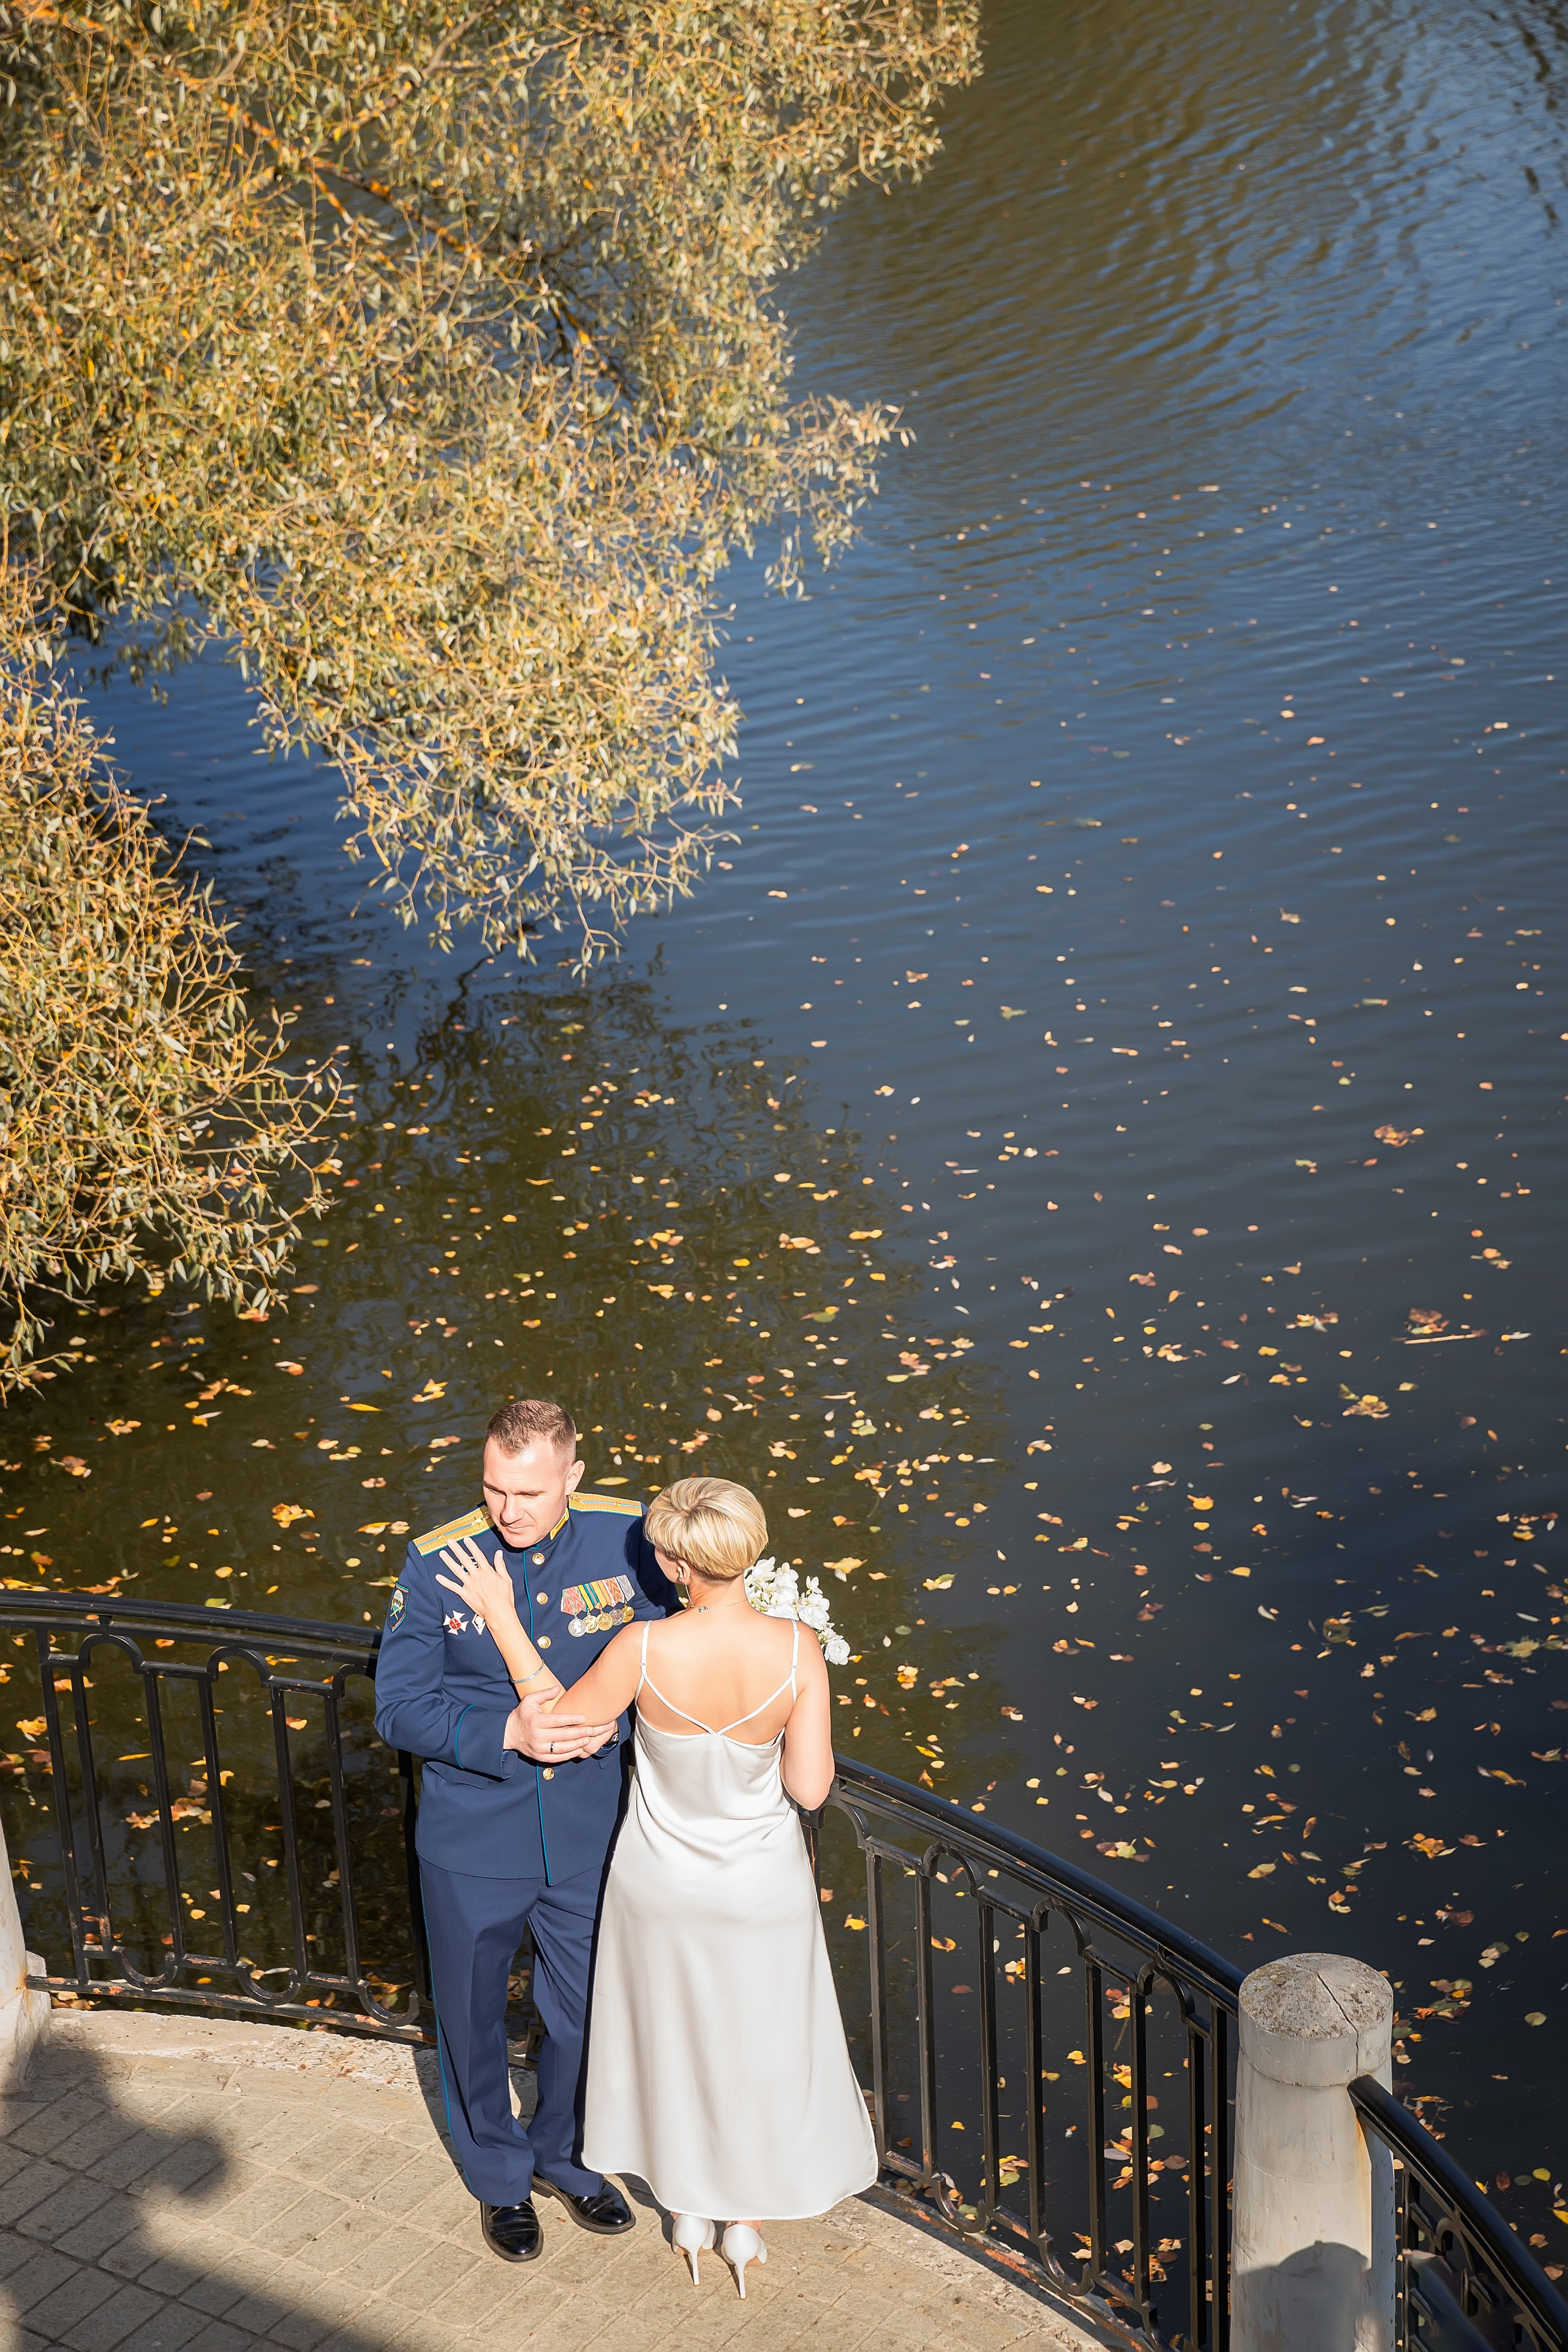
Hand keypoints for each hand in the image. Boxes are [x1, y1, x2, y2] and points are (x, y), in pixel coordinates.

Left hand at [435, 1534, 519, 1625]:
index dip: (471, 1546)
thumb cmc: (504, 1597)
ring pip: (457, 1570)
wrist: (499, 1613)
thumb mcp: (506, 1579)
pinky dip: (445, 1582)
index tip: (465, 1539)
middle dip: (456, 1549)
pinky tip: (438, 1577)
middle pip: (465, 1560)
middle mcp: (477, 1576)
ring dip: (448, 1561)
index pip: (478, 1555)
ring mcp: (469, 1585)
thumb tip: (498, 1553)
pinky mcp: (465, 1595)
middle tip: (450, 1542)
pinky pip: (453, 1587)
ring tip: (442, 1553)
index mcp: (487, 1572)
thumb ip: (500, 1565)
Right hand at [503, 1688, 617, 1761]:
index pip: (557, 1720)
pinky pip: (557, 1758)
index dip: (571, 1719)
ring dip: (577, 1744)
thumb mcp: (529, 1700)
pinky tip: (578, 1749)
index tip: (584, 1717)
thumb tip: (558, 1688)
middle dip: (579, 1733)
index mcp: (536, 1721)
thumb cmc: (522, 1715)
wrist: (509, 1734)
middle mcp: (538, 1736)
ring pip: (562, 1748)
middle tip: (591, 1729)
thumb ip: (544, 1693)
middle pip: (563, 1735)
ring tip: (588, 1739)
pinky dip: (569, 1755)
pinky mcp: (540, 1757)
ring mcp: (539, 1748)